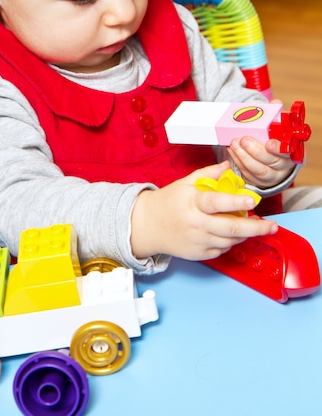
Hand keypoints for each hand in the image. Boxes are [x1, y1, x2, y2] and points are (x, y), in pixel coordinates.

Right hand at [130, 161, 277, 261]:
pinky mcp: (199, 254)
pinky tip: (233, 233)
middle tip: (272, 226)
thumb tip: (229, 166)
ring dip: (246, 234)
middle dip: (256, 228)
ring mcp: (198, 241)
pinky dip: (232, 241)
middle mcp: (196, 224)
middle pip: (231, 228)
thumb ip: (208, 174)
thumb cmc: (168, 202)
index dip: (235, 202)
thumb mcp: (185, 183)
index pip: (216, 202)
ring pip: (230, 240)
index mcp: (193, 203)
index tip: (253, 200)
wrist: (147, 225)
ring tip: (256, 226)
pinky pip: (223, 249)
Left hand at [226, 98, 295, 187]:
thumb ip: (276, 115)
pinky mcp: (256, 181)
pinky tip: (231, 150)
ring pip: (257, 170)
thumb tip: (275, 102)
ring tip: (233, 143)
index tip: (268, 143)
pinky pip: (246, 174)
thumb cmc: (273, 139)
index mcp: (290, 152)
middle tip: (243, 140)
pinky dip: (237, 162)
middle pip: (270, 163)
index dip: (278, 149)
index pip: (287, 153)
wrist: (268, 157)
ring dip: (243, 156)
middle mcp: (282, 167)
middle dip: (255, 151)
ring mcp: (269, 176)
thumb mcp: (277, 127)